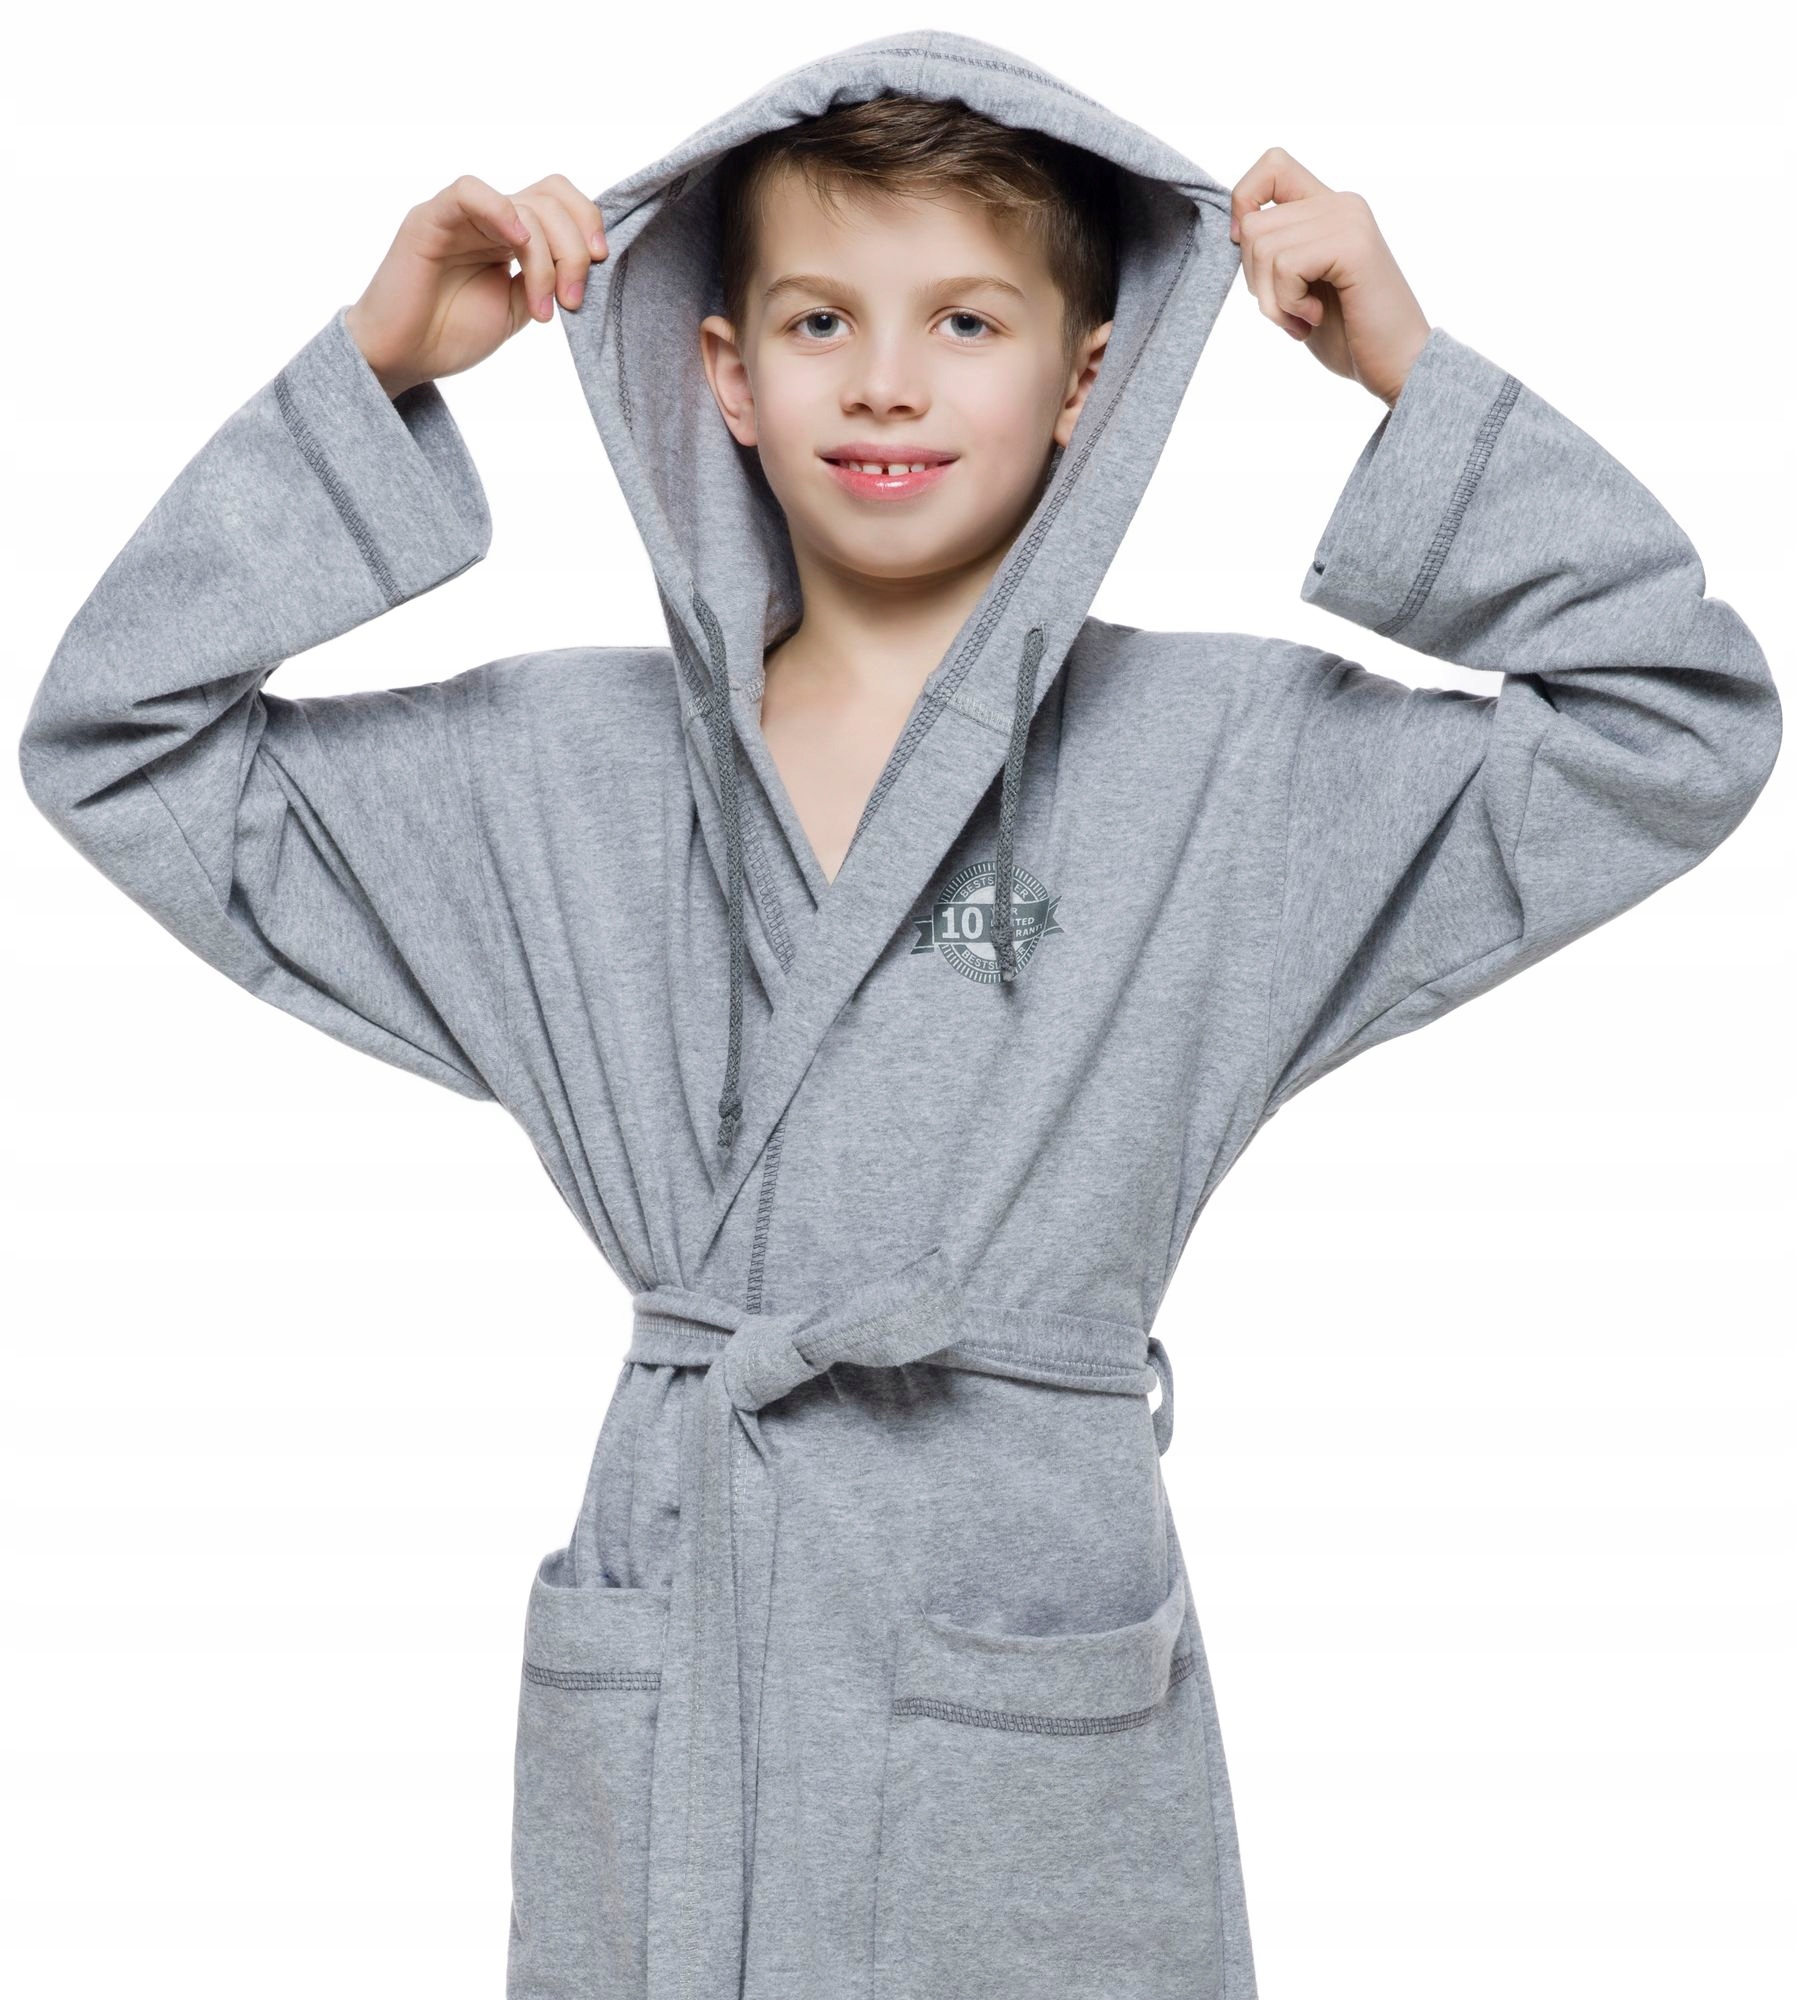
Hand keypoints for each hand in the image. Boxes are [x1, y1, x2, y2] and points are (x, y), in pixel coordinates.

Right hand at [343, 174, 607, 399]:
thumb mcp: (517, 310)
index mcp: (511, 236)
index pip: (559, 200)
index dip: (588, 222)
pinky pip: (469, 192)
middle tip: (571, 301)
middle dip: (575, 251)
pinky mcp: (429, 220)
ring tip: (542, 308)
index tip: (602, 263)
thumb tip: (584, 261)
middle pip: (551, 200)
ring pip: (523, 204)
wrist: (401, 358)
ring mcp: (460, 216)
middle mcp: (489, 219)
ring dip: (547, 256)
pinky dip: (501, 210)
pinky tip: (517, 243)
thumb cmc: (450, 335)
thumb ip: (546, 280)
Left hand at [1228, 149, 1429, 407]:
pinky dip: (1288, 304)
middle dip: (1255, 281)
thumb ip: (1274, 253)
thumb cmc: (1348, 335)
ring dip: (1272, 300)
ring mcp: (1348, 219)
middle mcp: (1340, 203)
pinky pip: (1285, 265)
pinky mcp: (1352, 244)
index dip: (1244, 203)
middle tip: (1289, 311)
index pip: (1272, 166)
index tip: (1252, 253)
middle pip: (1252, 223)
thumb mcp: (1299, 287)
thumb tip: (1233, 230)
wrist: (1398, 366)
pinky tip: (1314, 318)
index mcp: (1328, 209)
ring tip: (1304, 318)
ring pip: (1262, 246)